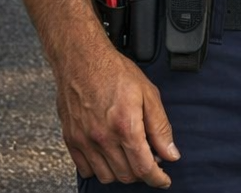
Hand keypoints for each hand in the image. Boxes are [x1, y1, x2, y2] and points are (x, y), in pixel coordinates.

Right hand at [53, 39, 178, 186]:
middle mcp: (103, 138)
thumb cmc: (116, 72)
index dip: (157, 178)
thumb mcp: (149, 94)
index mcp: (126, 126)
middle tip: (150, 160)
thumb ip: (160, 127)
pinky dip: (100, 168)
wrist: (81, 61)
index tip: (164, 180)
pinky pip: (86, 169)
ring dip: (122, 172)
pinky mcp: (71, 140)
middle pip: (126, 175)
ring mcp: (84, 141)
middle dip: (143, 173)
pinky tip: (110, 155)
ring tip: (131, 156)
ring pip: (106, 176)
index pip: (144, 167)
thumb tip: (170, 153)